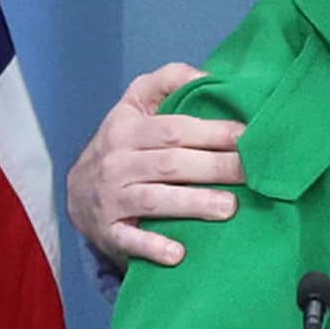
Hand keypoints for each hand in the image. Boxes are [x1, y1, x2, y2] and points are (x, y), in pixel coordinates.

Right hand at [66, 63, 243, 270]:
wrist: (78, 192)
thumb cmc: (122, 144)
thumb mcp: (135, 104)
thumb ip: (169, 81)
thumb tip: (209, 74)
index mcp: (127, 129)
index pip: (174, 129)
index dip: (213, 131)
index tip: (248, 137)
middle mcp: (117, 162)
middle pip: (171, 163)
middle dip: (215, 167)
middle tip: (251, 173)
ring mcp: (111, 198)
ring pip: (155, 199)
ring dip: (194, 204)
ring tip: (230, 207)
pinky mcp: (109, 232)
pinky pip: (130, 240)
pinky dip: (153, 246)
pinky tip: (178, 254)